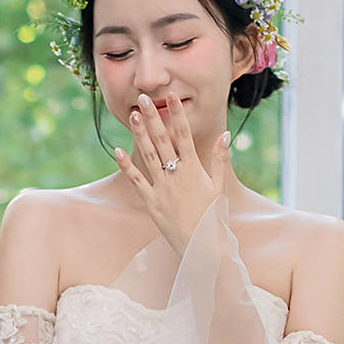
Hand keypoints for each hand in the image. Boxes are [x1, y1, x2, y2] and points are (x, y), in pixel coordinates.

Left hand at [114, 91, 226, 253]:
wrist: (203, 246)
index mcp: (195, 169)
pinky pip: (136, 181)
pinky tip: (116, 151)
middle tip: (142, 98)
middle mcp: (177, 175)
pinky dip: (126, 166)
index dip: (177, 114)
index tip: (171, 96)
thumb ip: (220, 159)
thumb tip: (226, 135)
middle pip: (162, 140)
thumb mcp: (220, 186)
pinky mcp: (151, 202)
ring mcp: (162, 188)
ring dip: (139, 135)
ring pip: (148, 156)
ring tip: (132, 116)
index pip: (185, 135)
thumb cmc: (214, 217)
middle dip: (152, 118)